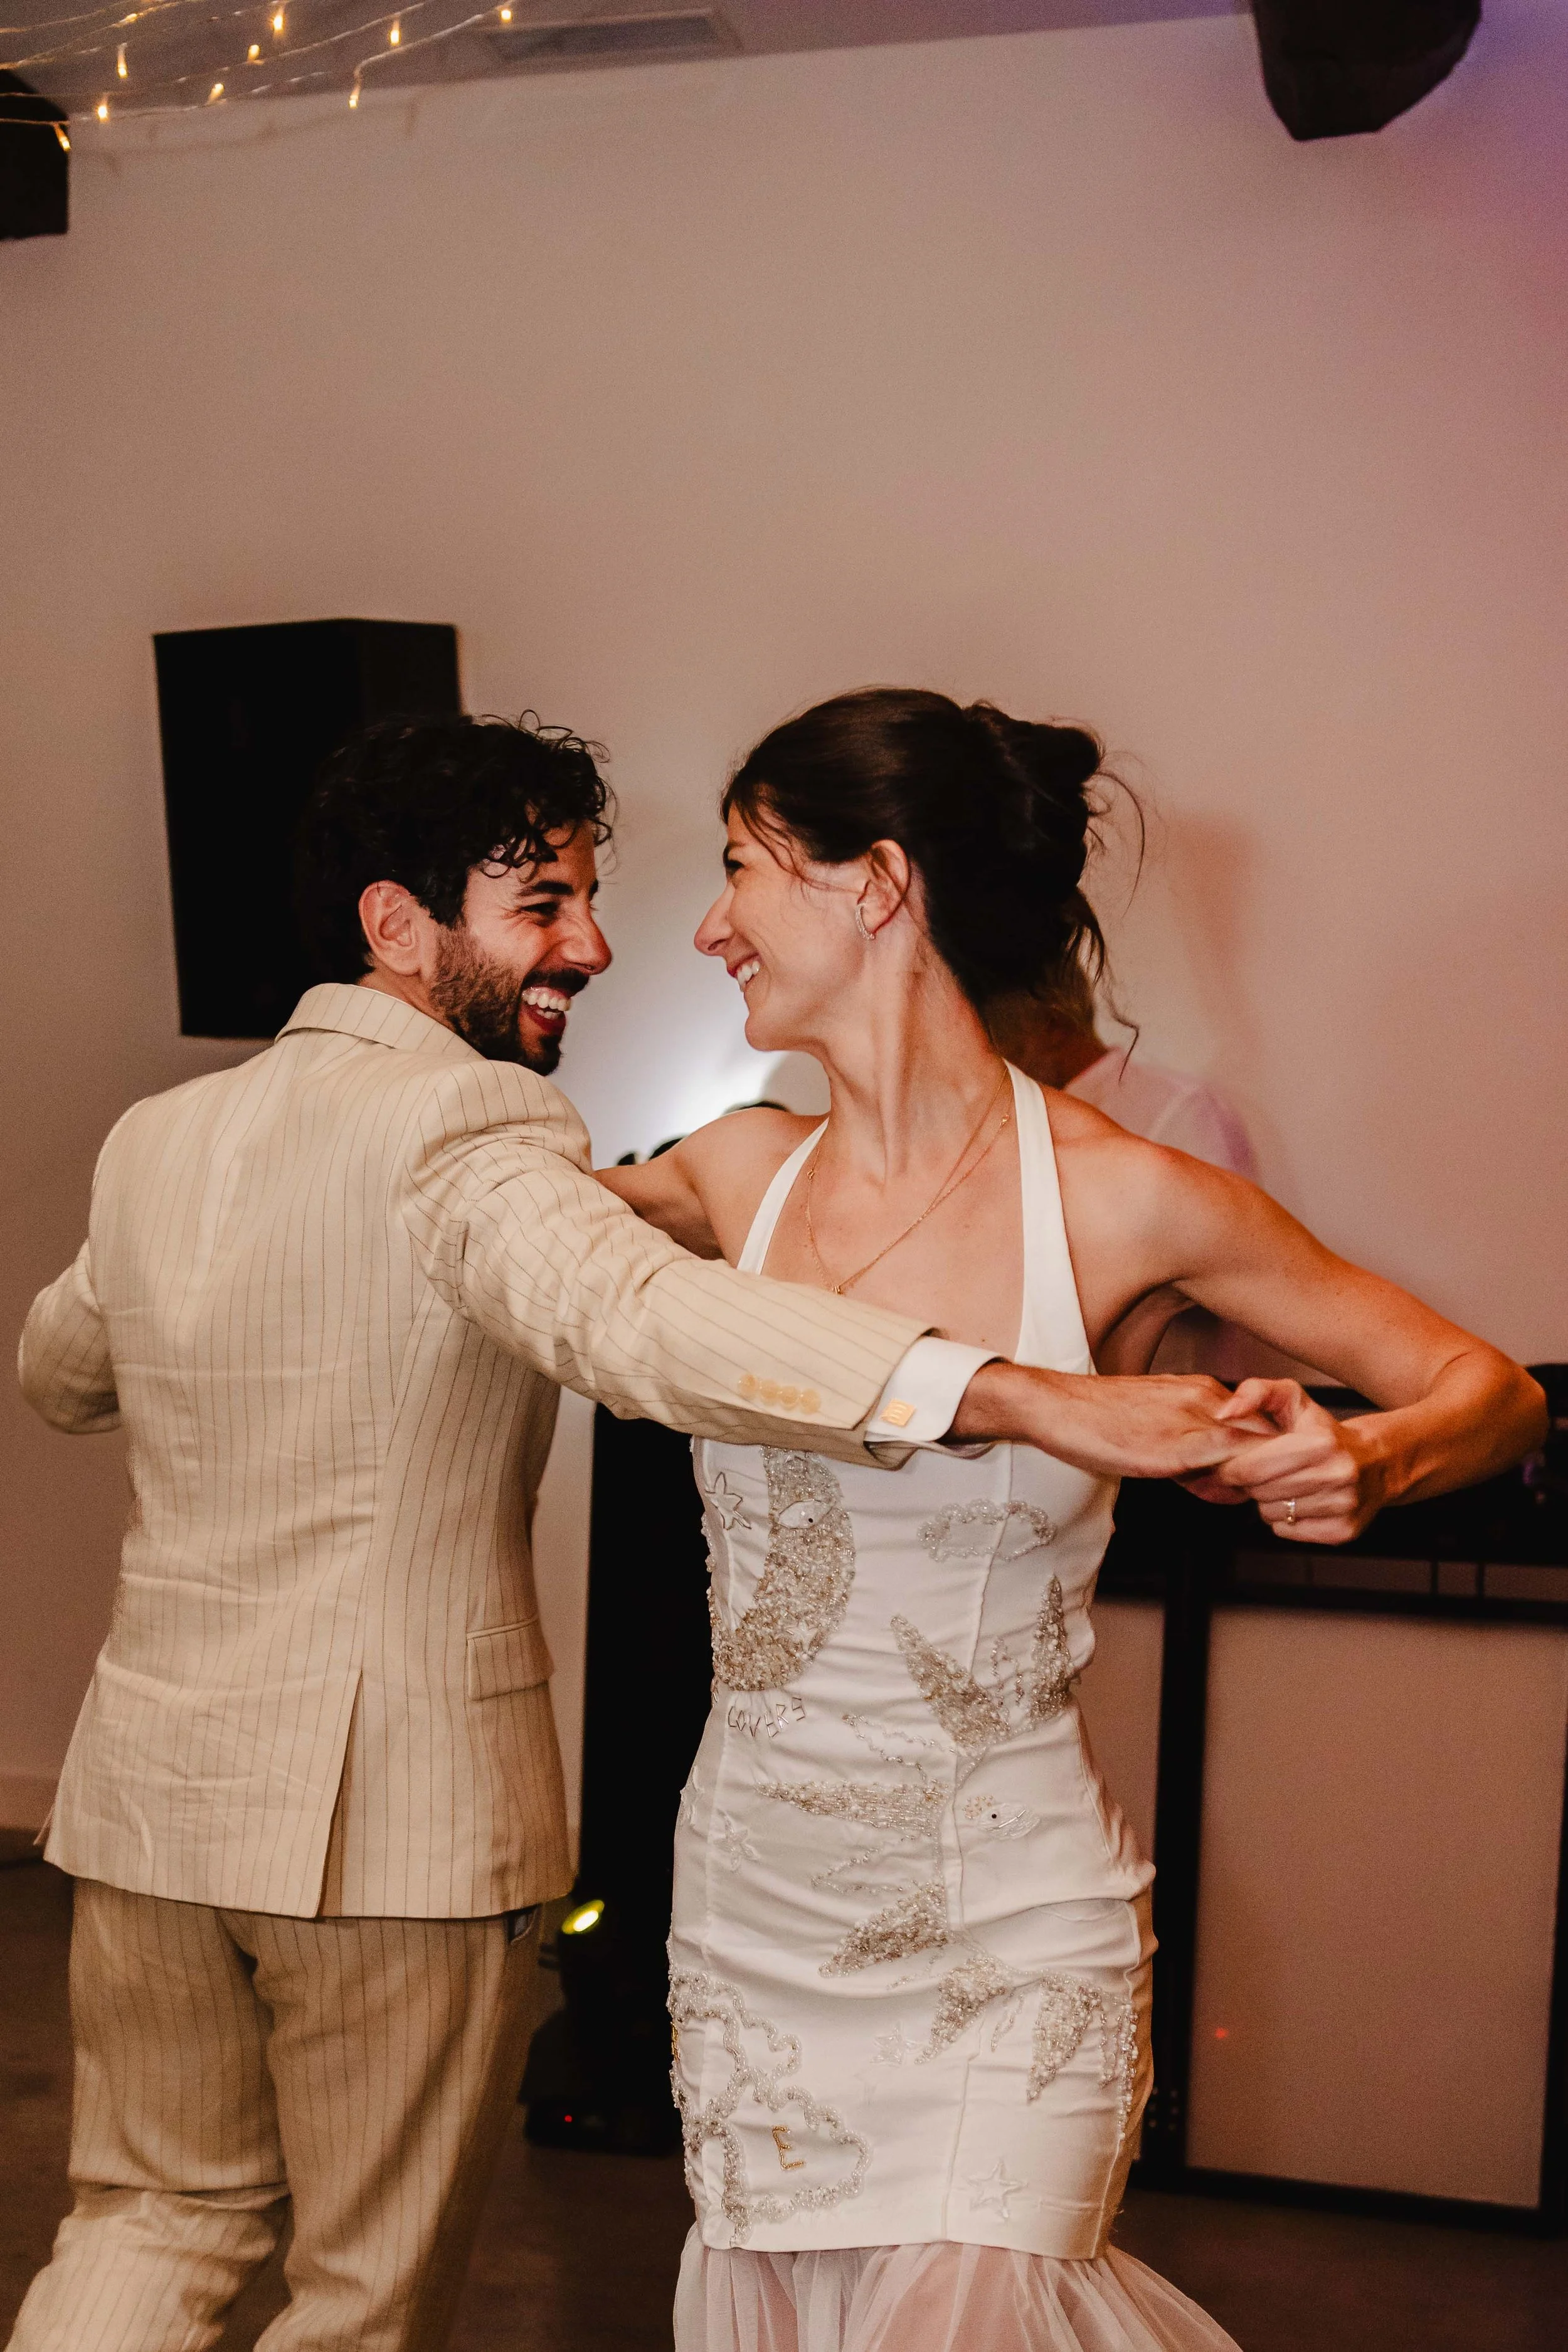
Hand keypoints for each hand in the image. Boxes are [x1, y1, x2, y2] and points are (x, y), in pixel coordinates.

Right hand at [957, 1362, 1275, 1483]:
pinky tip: (1207, 1492)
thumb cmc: (1097, 1417)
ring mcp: (1195, 1420)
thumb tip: (1220, 1475)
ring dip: (1248, 1481)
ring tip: (1214, 1492)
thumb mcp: (1157, 1424)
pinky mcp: (1178, 1445)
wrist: (1056, 1405)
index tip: (1242, 1479)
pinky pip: (1227, 1465)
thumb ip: (1193, 1443)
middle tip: (1234, 1492)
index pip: (1262, 1424)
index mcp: (1204, 1390)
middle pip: (1268, 1439)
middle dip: (1264, 1472)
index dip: (1263, 1457)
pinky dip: (1229, 1485)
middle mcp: (1208, 1397)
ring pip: (1255, 1453)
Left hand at [1184, 1378, 1391, 1543]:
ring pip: (1270, 1514)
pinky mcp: (1343, 1532)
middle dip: (1252, 1482)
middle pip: (1259, 1491)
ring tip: (1286, 1484)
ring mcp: (1343, 1507)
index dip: (1233, 1467)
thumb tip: (1223, 1413)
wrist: (1378, 1461)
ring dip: (1269, 1500)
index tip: (1233, 1462)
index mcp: (1321, 1443)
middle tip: (1264, 1471)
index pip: (1251, 1468)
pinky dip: (1286, 1519)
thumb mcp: (1293, 1399)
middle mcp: (1337, 1476)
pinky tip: (1301, 1500)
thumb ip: (1255, 1392)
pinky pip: (1287, 1532)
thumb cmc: (1324, 1430)